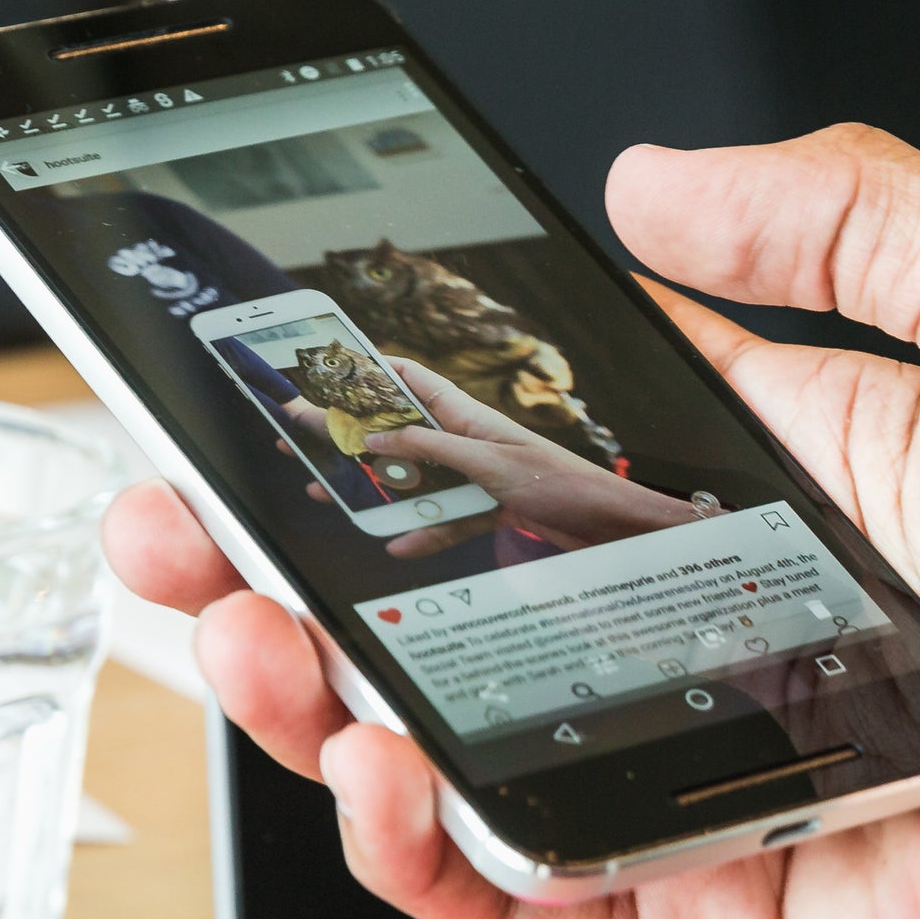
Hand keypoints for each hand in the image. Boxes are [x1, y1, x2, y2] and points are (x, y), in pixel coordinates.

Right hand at [109, 124, 919, 918]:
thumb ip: (851, 218)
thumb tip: (655, 173)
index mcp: (784, 481)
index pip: (526, 439)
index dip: (379, 418)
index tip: (259, 383)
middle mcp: (724, 628)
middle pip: (446, 596)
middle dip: (278, 555)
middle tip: (166, 519)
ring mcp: (712, 772)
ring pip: (453, 744)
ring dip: (307, 687)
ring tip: (243, 629)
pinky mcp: (729, 906)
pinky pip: (531, 886)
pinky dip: (419, 842)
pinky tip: (370, 762)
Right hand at [358, 359, 696, 556]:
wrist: (611, 527)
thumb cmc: (562, 483)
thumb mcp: (488, 463)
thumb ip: (430, 450)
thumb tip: (376, 438)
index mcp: (467, 415)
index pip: (409, 380)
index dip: (368, 373)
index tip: (327, 375)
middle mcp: (466, 440)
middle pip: (400, 435)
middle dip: (354, 440)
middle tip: (308, 444)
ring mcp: (475, 474)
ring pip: (415, 480)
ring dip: (379, 491)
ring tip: (334, 495)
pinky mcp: (487, 507)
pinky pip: (445, 518)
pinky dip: (424, 532)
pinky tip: (399, 544)